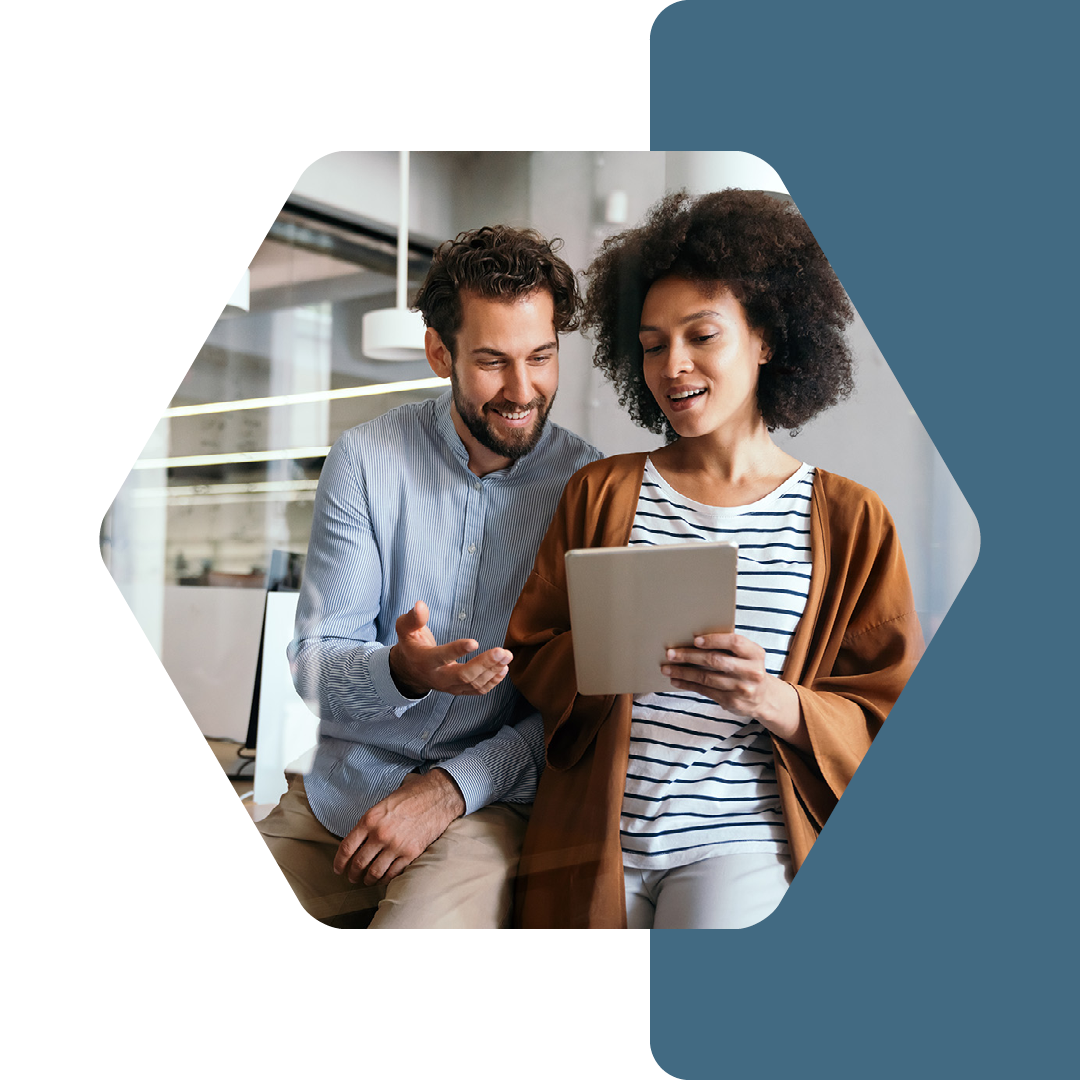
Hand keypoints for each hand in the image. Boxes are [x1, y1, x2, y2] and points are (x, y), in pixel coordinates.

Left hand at [333, 769, 466, 886]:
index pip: (347, 848)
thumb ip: (370, 821)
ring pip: (374, 872)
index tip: (338, 869)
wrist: (439, 796)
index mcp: (370, 819)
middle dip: (352, 874)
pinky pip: (393, 873)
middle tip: (352, 877)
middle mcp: (380, 834)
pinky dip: (385, 879)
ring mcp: (396, 846)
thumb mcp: (384, 802)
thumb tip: (360, 838)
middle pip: (358, 863)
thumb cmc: (411, 795)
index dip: (339, 862)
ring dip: (368, 880)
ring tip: (367, 880)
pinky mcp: (411, 853)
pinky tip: (383, 878)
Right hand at [388, 600, 511, 697]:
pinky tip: (503, 670)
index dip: (457, 650)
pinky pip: (477, 691)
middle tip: (502, 652)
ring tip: (507, 657)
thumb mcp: (405, 629)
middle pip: (463, 676)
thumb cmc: (411, 645)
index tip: (474, 641)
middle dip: (485, 664)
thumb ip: (413, 618)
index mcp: (425, 661)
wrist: (409, 671)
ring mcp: (449, 687)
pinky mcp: (458, 690)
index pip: (441, 657)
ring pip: (473, 684)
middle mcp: (438, 677)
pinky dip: (492, 682)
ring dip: (493, 671)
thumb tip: (420, 605)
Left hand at [662, 632, 807, 749]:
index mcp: (755, 654)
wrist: (764, 698)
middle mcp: (751, 671)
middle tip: (670, 653)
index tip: (695, 640)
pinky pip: (705, 691)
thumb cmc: (748, 669)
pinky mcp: (732, 702)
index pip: (734, 642)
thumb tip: (693, 640)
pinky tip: (676, 680)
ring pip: (707, 678)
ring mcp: (742, 689)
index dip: (714, 640)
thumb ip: (728, 648)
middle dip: (689, 656)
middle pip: (715, 661)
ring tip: (667, 668)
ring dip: (683, 672)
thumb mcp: (747, 656)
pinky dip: (688, 685)